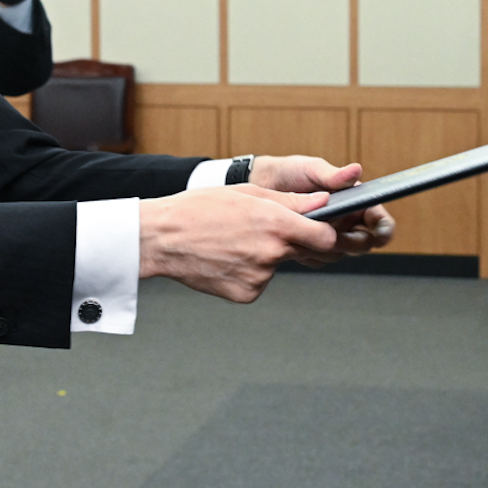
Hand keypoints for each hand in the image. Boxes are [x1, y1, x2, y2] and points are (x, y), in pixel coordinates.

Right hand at [138, 184, 339, 301]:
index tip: (320, 231)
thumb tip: (323, 204)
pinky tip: (226, 259)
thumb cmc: (199, 209)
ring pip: (275, 265)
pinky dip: (247, 272)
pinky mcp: (247, 294)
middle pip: (301, 251)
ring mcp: (260, 277)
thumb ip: (290, 202)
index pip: (325, 237)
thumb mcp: (247, 194)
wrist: (162, 239)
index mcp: (276, 223)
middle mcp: (272, 253)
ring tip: (232, 242)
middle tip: (259, 231)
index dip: (326, 234)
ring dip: (263, 256)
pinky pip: (258, 282)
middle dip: (290, 242)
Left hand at [248, 155, 394, 257]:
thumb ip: (333, 175)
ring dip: (327, 247)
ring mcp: (329, 235)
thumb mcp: (311, 168)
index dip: (384, 228)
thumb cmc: (289, 172)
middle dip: (352, 242)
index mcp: (353, 200)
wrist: (259, 185)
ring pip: (340, 253)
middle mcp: (345, 220)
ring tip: (308, 231)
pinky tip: (296, 238)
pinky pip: (319, 259)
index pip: (378, 219)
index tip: (380, 233)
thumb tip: (355, 170)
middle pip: (363, 242)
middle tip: (335, 235)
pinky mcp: (312, 246)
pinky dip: (310, 252)